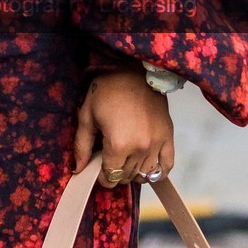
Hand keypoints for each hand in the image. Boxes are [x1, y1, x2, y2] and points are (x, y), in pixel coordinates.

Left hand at [74, 68, 175, 187]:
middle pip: (126, 176)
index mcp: (118, 145)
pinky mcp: (168, 136)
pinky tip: (146, 168)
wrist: (133, 70)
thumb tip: (79, 169)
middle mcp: (140, 148)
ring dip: (133, 174)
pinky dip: (157, 173)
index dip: (101, 177)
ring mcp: (157, 143)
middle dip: (115, 174)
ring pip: (144, 174)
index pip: (110, 177)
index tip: (97, 171)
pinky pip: (167, 166)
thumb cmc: (107, 90)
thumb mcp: (87, 116)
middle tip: (108, 162)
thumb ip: (82, 146)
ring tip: (125, 162)